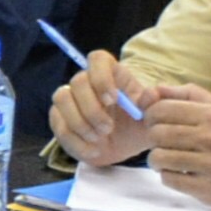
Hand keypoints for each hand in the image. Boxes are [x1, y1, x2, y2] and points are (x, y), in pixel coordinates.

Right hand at [47, 50, 155, 165]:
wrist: (125, 146)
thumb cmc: (137, 124)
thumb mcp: (151, 116)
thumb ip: (152, 104)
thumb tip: (151, 93)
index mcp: (110, 73)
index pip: (98, 59)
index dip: (102, 77)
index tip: (113, 99)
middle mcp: (86, 81)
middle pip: (78, 81)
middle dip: (92, 109)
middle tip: (108, 128)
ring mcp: (69, 99)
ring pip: (62, 99)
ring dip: (80, 123)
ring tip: (98, 139)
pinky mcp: (59, 119)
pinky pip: (58, 126)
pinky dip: (76, 142)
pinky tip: (93, 151)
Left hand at [141, 89, 210, 208]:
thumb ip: (189, 95)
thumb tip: (154, 90)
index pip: (162, 110)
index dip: (151, 114)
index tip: (156, 121)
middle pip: (157, 134)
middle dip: (153, 137)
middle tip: (162, 140)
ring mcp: (209, 166)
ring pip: (159, 158)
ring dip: (158, 158)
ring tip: (169, 157)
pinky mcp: (207, 189)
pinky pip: (169, 179)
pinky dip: (169, 175)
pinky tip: (180, 171)